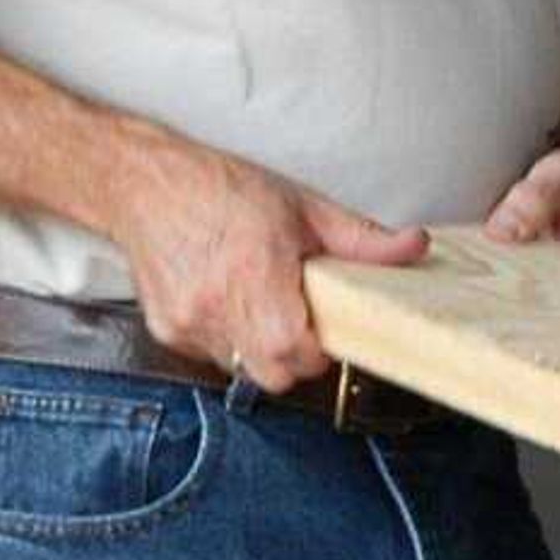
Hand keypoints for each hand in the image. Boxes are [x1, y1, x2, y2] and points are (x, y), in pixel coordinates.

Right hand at [113, 137, 427, 393]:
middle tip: (300, 321)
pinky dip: (228, 339)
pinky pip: (211, 356)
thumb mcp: (303, 206)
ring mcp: (187, 322)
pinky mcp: (166, 330)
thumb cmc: (222, 188)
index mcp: (256, 271)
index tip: (325, 327)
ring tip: (260, 303)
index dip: (319, 350)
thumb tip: (415, 246)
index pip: (296, 351)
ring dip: (260, 349)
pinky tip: (228, 301)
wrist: (143, 184)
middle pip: (273, 375)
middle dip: (295, 359)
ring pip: (242, 369)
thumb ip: (362, 239)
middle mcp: (217, 304)